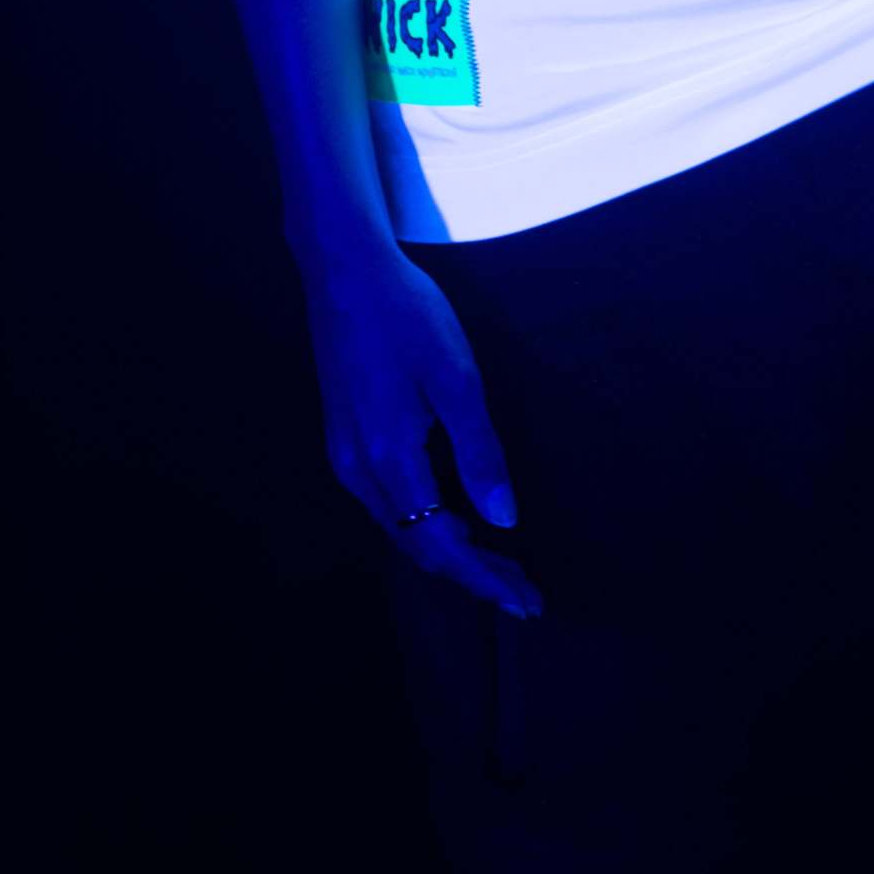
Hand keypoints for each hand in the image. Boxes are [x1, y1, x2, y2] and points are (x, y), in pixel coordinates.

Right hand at [300, 248, 544, 618]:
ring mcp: (347, 457)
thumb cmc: (407, 315)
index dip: (486, 578)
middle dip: (473, 574)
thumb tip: (503, 519)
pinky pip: (389, 505)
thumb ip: (480, 451)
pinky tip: (455, 518)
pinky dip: (426, 524)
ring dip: (450, 551)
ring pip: (402, 528)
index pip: (443, 545)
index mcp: (390, 461)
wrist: (345, 271)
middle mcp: (360, 472)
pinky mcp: (345, 440)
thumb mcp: (456, 377)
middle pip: (420, 546)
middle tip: (524, 589)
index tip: (528, 601)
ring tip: (500, 563)